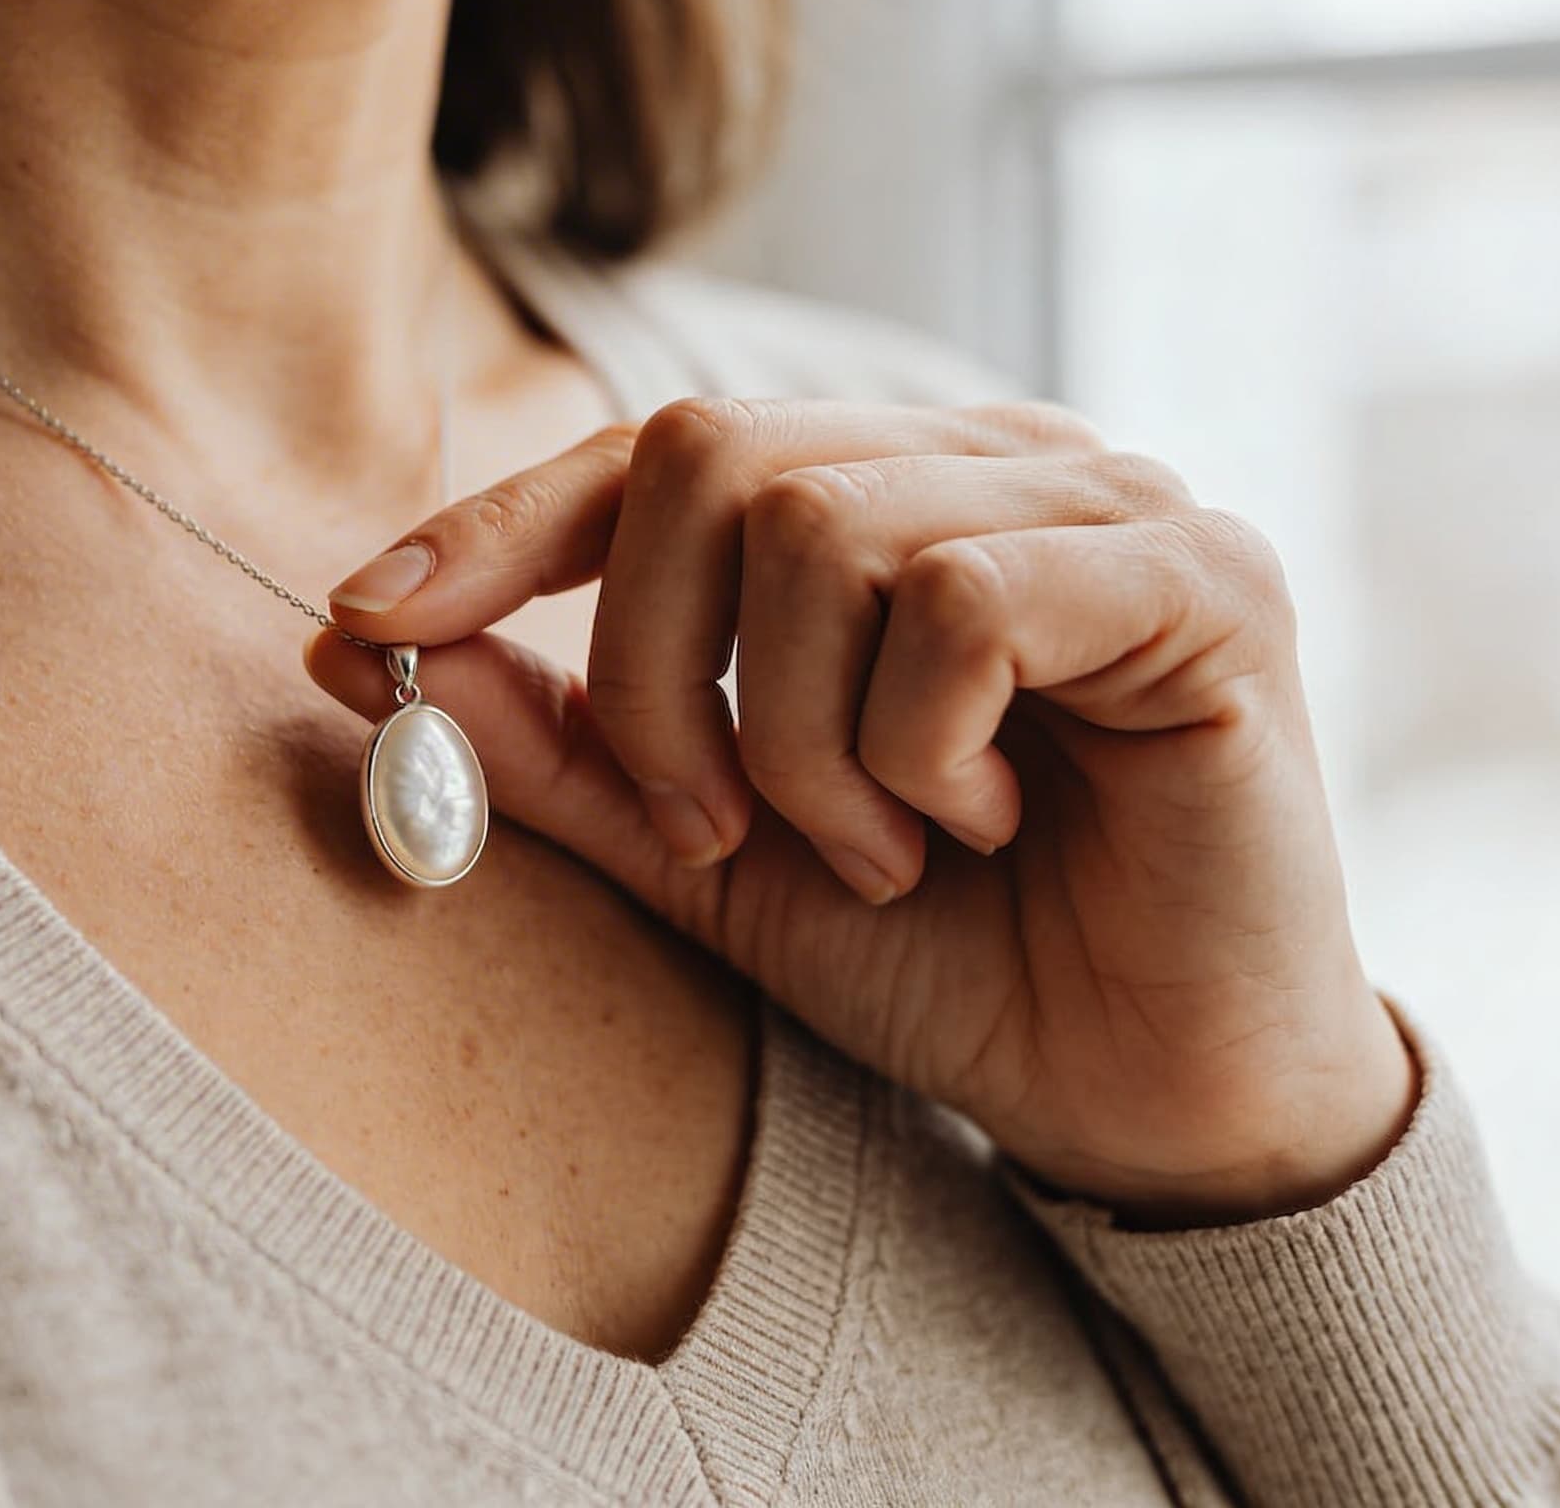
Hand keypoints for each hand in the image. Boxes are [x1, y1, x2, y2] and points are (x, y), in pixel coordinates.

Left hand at [306, 398, 1416, 1223]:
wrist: (1156, 1104)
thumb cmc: (950, 960)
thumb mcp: (709, 860)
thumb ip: (558, 749)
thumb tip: (357, 645)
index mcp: (875, 502)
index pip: (648, 454)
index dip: (497, 527)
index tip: (365, 618)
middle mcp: (984, 464)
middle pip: (708, 459)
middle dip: (657, 677)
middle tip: (720, 826)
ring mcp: (1102, 502)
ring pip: (825, 533)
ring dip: (803, 742)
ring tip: (886, 845)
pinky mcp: (1202, 574)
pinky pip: (963, 599)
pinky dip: (920, 745)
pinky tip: (983, 817)